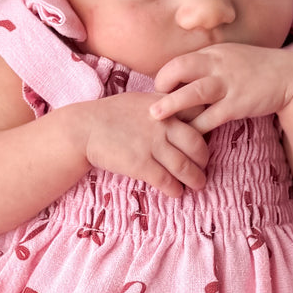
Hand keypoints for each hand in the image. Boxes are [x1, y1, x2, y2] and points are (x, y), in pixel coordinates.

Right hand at [81, 92, 209, 197]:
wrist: (85, 128)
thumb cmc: (112, 114)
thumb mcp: (142, 100)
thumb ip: (164, 106)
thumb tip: (184, 114)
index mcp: (164, 106)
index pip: (198, 114)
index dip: (207, 129)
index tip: (205, 139)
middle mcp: (162, 124)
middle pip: (198, 144)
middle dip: (204, 160)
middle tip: (204, 167)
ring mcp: (152, 144)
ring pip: (186, 167)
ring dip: (195, 179)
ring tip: (197, 184)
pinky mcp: (141, 164)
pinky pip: (167, 181)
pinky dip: (175, 189)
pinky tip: (176, 192)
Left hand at [150, 44, 292, 133]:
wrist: (289, 76)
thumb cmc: (255, 68)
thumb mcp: (229, 57)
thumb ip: (207, 64)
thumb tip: (182, 77)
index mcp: (213, 53)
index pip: (180, 60)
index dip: (165, 76)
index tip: (160, 91)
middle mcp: (218, 64)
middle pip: (181, 68)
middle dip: (162, 83)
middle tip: (152, 101)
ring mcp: (228, 84)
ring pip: (194, 92)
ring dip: (172, 104)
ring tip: (155, 115)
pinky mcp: (238, 104)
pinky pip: (213, 117)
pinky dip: (198, 127)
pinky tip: (188, 135)